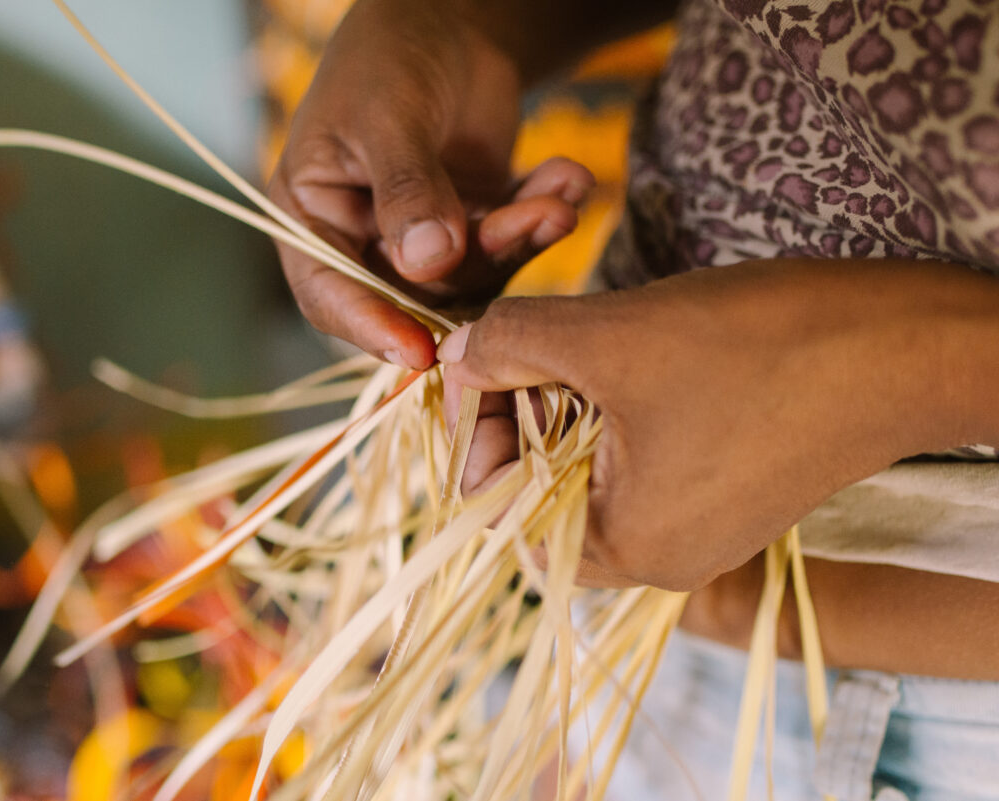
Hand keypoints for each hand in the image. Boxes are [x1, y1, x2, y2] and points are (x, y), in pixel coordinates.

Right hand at [267, 0, 593, 368]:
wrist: (447, 19)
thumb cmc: (390, 56)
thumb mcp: (388, 115)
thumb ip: (406, 190)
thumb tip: (427, 264)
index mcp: (313, 217)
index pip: (330, 292)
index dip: (370, 327)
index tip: (419, 351)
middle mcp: (363, 240)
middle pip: (411, 295)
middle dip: (477, 266)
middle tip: (532, 225)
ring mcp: (421, 239)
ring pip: (471, 274)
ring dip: (520, 237)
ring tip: (559, 195)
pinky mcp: (473, 228)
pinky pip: (509, 243)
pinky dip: (540, 216)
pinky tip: (568, 179)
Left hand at [439, 259, 998, 589]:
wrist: (906, 341)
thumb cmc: (759, 345)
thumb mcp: (609, 336)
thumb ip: (510, 345)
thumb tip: (452, 352)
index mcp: (622, 550)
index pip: (494, 505)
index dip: (470, 425)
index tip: (478, 355)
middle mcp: (655, 560)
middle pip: (534, 488)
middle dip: (514, 410)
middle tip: (529, 345)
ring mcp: (693, 529)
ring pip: (581, 468)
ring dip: (562, 402)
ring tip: (586, 345)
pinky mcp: (721, 491)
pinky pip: (631, 459)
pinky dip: (609, 407)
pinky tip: (629, 357)